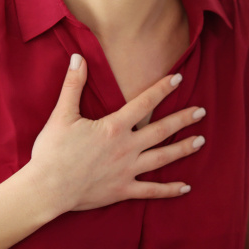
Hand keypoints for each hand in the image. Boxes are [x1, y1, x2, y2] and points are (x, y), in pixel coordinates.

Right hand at [28, 53, 205, 213]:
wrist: (46, 190)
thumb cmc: (52, 152)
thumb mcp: (61, 115)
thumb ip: (73, 85)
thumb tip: (78, 57)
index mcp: (113, 127)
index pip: (144, 102)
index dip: (162, 89)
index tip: (179, 78)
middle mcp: (126, 148)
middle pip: (161, 130)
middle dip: (183, 119)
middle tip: (202, 111)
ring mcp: (127, 171)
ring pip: (162, 158)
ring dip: (183, 149)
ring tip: (201, 141)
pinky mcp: (122, 190)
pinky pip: (151, 190)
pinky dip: (169, 190)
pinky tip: (185, 188)